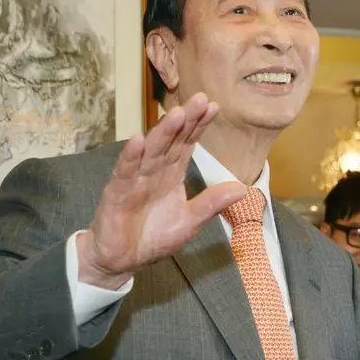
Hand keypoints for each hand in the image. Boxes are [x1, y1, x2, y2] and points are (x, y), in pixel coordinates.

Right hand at [77, 93, 246, 288]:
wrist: (121, 261)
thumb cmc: (153, 238)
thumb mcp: (189, 222)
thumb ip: (211, 204)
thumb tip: (242, 188)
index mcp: (172, 174)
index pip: (187, 144)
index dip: (199, 126)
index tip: (214, 107)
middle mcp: (154, 171)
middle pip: (171, 140)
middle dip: (185, 120)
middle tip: (199, 99)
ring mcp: (135, 179)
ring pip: (151, 151)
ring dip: (162, 132)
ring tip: (176, 113)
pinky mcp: (117, 192)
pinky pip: (125, 171)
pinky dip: (131, 156)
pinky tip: (138, 140)